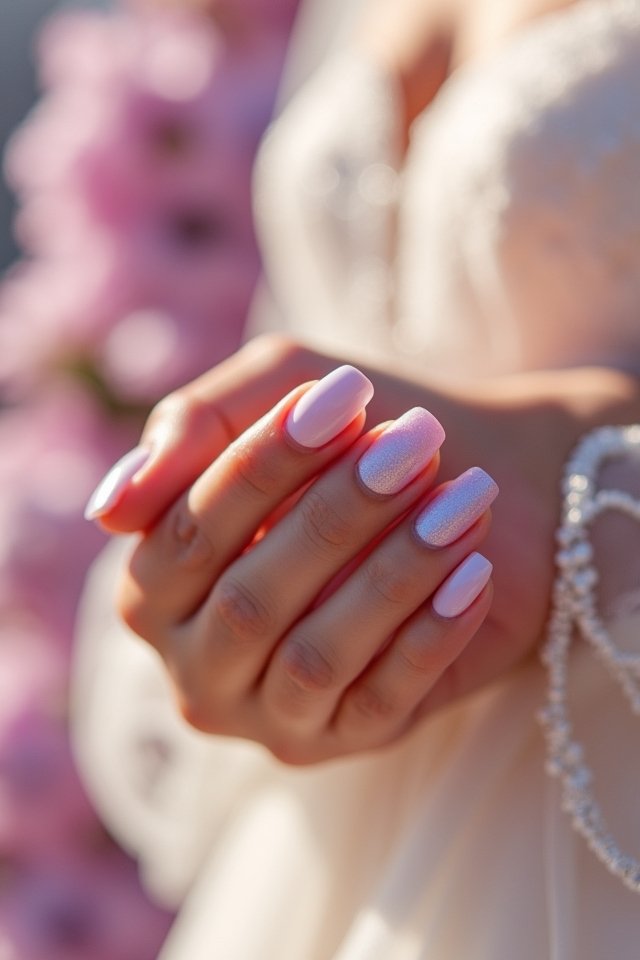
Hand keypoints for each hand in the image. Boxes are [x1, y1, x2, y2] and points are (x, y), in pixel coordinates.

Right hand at [87, 334, 639, 759]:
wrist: (478, 482)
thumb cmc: (357, 432)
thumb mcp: (272, 391)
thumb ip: (191, 425)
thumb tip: (111, 507)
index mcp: (157, 584)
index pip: (189, 531)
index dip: (264, 465)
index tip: (347, 398)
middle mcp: (198, 661)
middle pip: (251, 599)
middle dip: (338, 515)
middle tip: (417, 445)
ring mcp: (271, 713)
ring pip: (318, 656)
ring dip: (396, 574)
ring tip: (465, 500)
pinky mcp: (350, 739)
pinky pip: (385, 701)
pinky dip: (432, 636)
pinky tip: (475, 571)